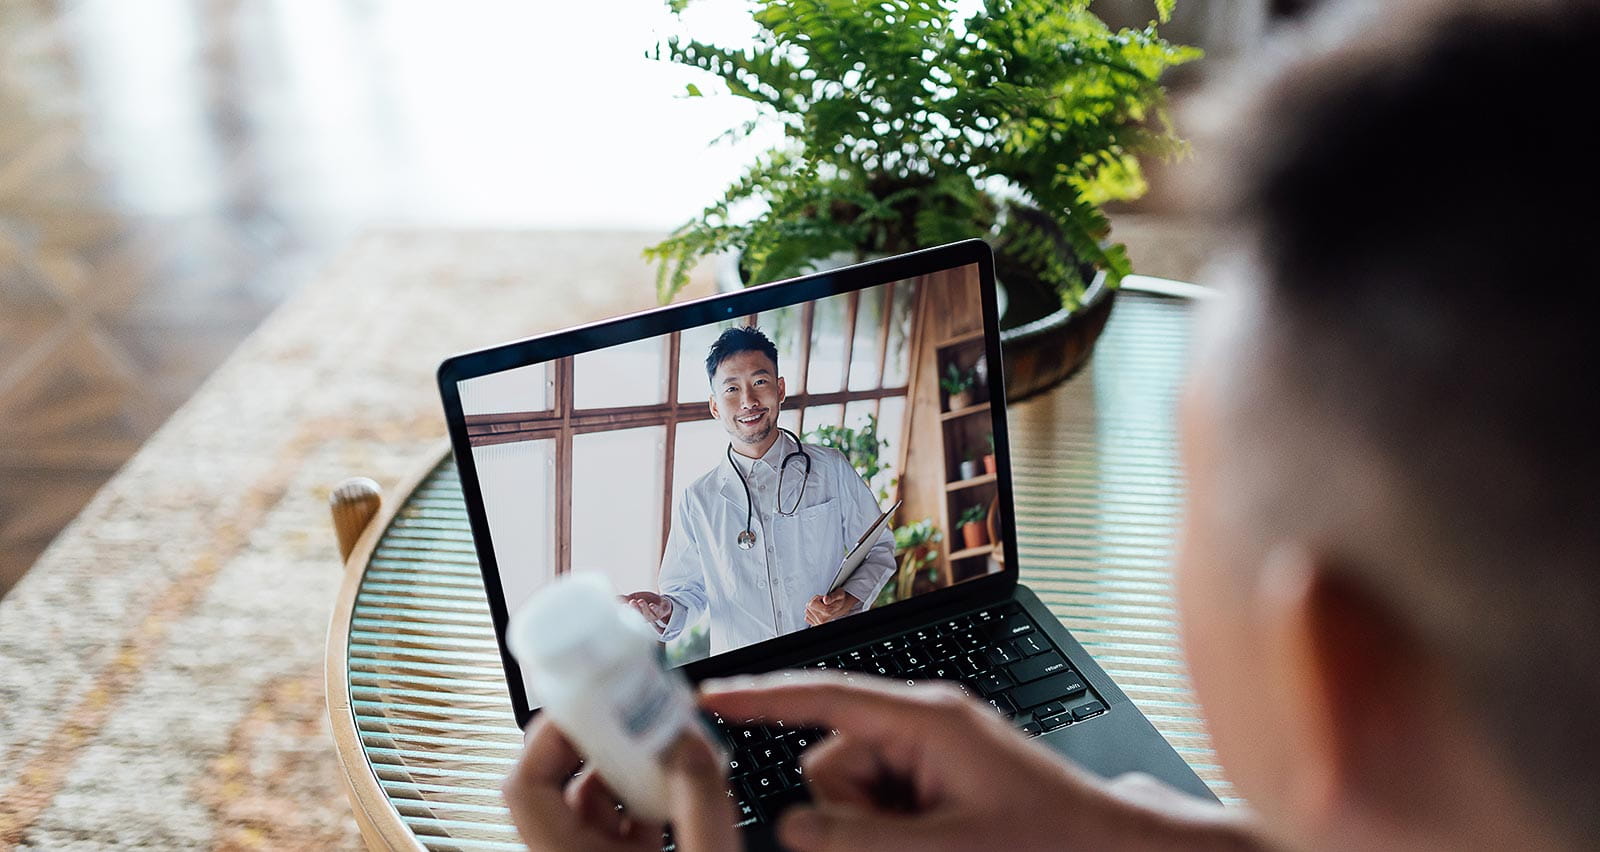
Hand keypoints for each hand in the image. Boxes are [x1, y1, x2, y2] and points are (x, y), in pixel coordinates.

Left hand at [503, 715, 739, 851]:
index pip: (524, 785)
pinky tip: (677, 794)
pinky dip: (640, 799)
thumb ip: (701, 805)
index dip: (550, 736)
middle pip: (556, 784)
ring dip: (624, 769)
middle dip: (600, 742)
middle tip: (638, 716)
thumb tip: (689, 742)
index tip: (595, 704)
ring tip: (668, 754)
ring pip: (586, 802)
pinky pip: (612, 824)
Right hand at [620, 591, 672, 632]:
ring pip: (648, 614)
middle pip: (638, 614)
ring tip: (640, 601)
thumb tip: (615, 598)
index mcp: (635, 615)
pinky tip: (651, 605)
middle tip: (631, 602)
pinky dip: (655, 609)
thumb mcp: (634, 598)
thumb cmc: (645, 602)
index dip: (625, 610)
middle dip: (634, 608)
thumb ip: (625, 599)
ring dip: (644, 608)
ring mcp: (653, 616)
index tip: (622, 604)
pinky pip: (658, 612)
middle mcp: (643, 617)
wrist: (660, 603)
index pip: (629, 614)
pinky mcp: (661, 612)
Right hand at [701, 673, 1264, 851]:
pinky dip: (891, 832)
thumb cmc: (1055, 841)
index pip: (824, 697)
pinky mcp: (936, 785)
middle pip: (831, 761)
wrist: (1115, 851)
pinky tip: (937, 842)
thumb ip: (859, 840)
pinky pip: (877, 808)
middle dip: (853, 811)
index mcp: (926, 719)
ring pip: (850, 793)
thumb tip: (792, 828)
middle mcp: (922, 728)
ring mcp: (930, 758)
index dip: (760, 697)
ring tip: (938, 843)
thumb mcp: (950, 848)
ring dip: (875, 828)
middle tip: (915, 839)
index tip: (705, 696)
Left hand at [804, 591, 858, 625]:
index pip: (812, 603)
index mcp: (827, 612)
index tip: (823, 599)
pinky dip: (811, 613)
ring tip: (821, 606)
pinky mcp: (815, 625)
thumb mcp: (839, 594)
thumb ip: (832, 596)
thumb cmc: (839, 600)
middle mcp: (822, 620)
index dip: (817, 598)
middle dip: (814, 601)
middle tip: (823, 602)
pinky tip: (818, 611)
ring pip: (807, 611)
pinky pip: (807, 617)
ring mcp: (818, 623)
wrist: (842, 607)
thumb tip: (825, 600)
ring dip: (813, 607)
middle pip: (808, 606)